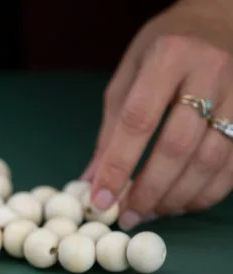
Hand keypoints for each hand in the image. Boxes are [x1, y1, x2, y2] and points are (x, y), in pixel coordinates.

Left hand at [82, 0, 232, 228]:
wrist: (221, 18)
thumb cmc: (165, 48)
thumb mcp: (128, 75)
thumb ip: (111, 129)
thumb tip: (91, 180)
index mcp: (168, 57)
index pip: (138, 120)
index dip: (118, 165)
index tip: (101, 199)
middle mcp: (210, 72)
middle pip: (177, 146)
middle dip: (149, 189)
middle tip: (127, 215)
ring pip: (210, 160)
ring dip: (177, 196)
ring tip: (151, 212)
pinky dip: (207, 192)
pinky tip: (182, 203)